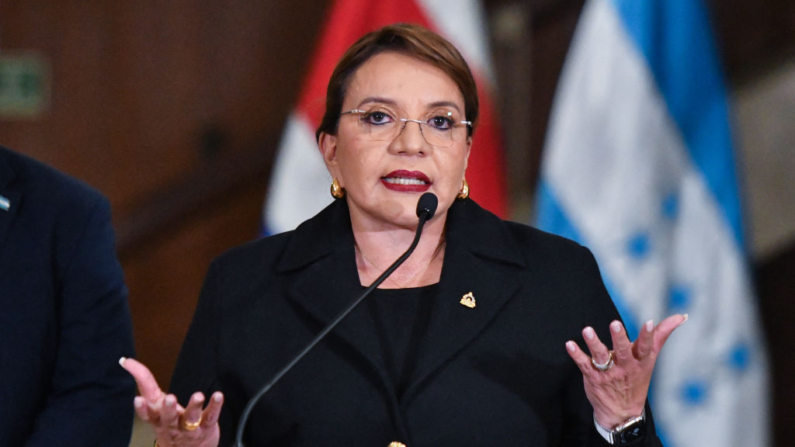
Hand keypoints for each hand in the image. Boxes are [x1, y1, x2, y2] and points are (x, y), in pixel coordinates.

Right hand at [120, 358, 222, 446]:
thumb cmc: (170, 422)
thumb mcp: (155, 405)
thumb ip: (144, 382)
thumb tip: (126, 361)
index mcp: (157, 419)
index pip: (147, 414)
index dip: (141, 408)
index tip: (137, 399)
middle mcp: (171, 425)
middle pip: (168, 418)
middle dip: (168, 408)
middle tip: (169, 398)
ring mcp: (189, 428)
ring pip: (191, 418)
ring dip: (194, 406)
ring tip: (198, 395)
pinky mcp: (206, 427)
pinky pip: (211, 416)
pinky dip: (215, 406)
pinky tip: (218, 395)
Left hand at [565, 314, 686, 428]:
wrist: (622, 412)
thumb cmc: (637, 377)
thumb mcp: (650, 358)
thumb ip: (661, 335)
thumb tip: (681, 316)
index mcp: (640, 361)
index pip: (646, 347)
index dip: (648, 335)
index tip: (648, 322)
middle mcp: (625, 366)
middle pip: (622, 351)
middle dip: (619, 338)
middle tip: (615, 323)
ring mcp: (608, 372)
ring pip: (601, 357)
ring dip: (594, 343)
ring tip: (587, 330)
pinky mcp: (592, 376)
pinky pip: (583, 364)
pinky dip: (576, 354)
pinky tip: (569, 344)